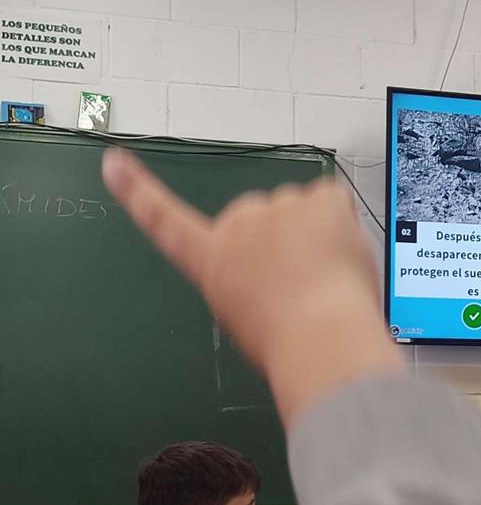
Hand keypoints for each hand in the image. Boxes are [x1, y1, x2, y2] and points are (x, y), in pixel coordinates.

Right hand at [101, 148, 400, 425]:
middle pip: (259, 217)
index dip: (137, 190)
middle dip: (279, 240)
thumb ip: (245, 283)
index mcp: (209, 259)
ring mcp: (278, 206)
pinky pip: (332, 199)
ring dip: (313, 234)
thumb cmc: (284, 342)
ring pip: (300, 210)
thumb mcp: (243, 318)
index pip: (164, 219)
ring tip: (323, 278)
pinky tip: (340, 254)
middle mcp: (237, 223)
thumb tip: (273, 276)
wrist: (320, 337)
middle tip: (299, 282)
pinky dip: (340, 220)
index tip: (115, 162)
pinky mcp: (319, 199)